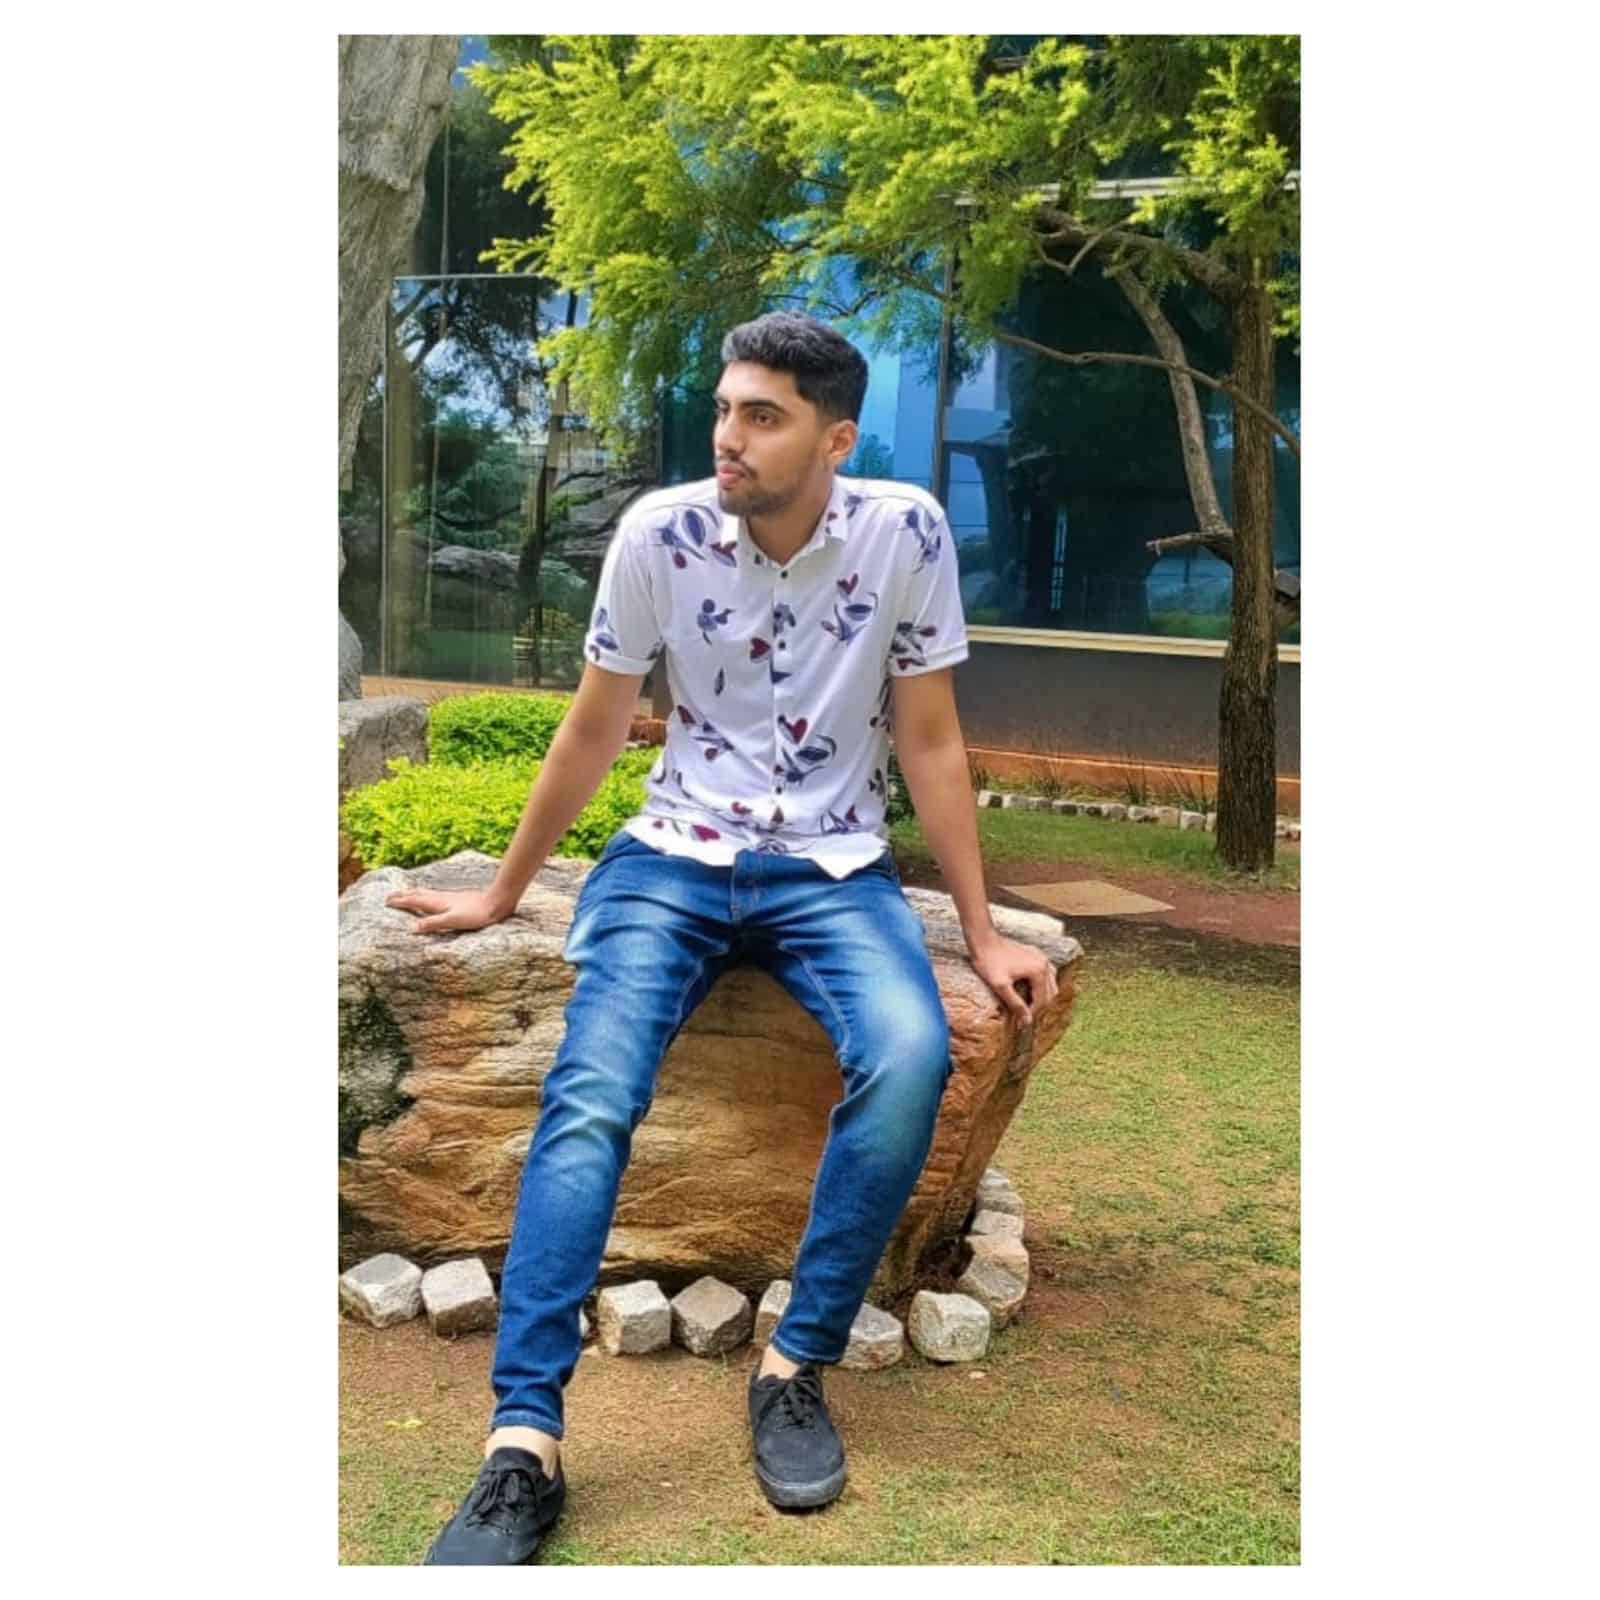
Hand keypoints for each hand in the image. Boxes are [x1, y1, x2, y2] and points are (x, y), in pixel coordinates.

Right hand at [384, 887, 511, 934]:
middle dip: (403, 895)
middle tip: (390, 895)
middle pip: (417, 894)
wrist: (496, 902)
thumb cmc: (476, 914)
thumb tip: (413, 928)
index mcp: (437, 903)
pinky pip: (435, 894)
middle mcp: (441, 897)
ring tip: (406, 892)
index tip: (386, 901)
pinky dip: (426, 894)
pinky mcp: (457, 898)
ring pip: (426, 892)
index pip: (414, 901)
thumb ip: (433, 923)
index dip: (400, 902)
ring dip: (413, 893)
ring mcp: (449, 896)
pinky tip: (433, 897)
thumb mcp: (453, 921)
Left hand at [968, 933, 1057, 1025]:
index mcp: (1039, 971)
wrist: (983, 940)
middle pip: (1050, 993)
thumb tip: (1027, 1021)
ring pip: (1051, 984)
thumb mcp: (1000, 986)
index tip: (1022, 1023)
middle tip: (1026, 1017)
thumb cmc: (989, 962)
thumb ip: (1015, 1004)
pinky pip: (1046, 974)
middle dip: (1040, 1006)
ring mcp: (1041, 957)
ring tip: (1028, 1006)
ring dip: (1042, 996)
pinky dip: (1041, 985)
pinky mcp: (1036, 954)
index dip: (1032, 1013)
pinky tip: (1030, 991)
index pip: (1042, 1000)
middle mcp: (1045, 963)